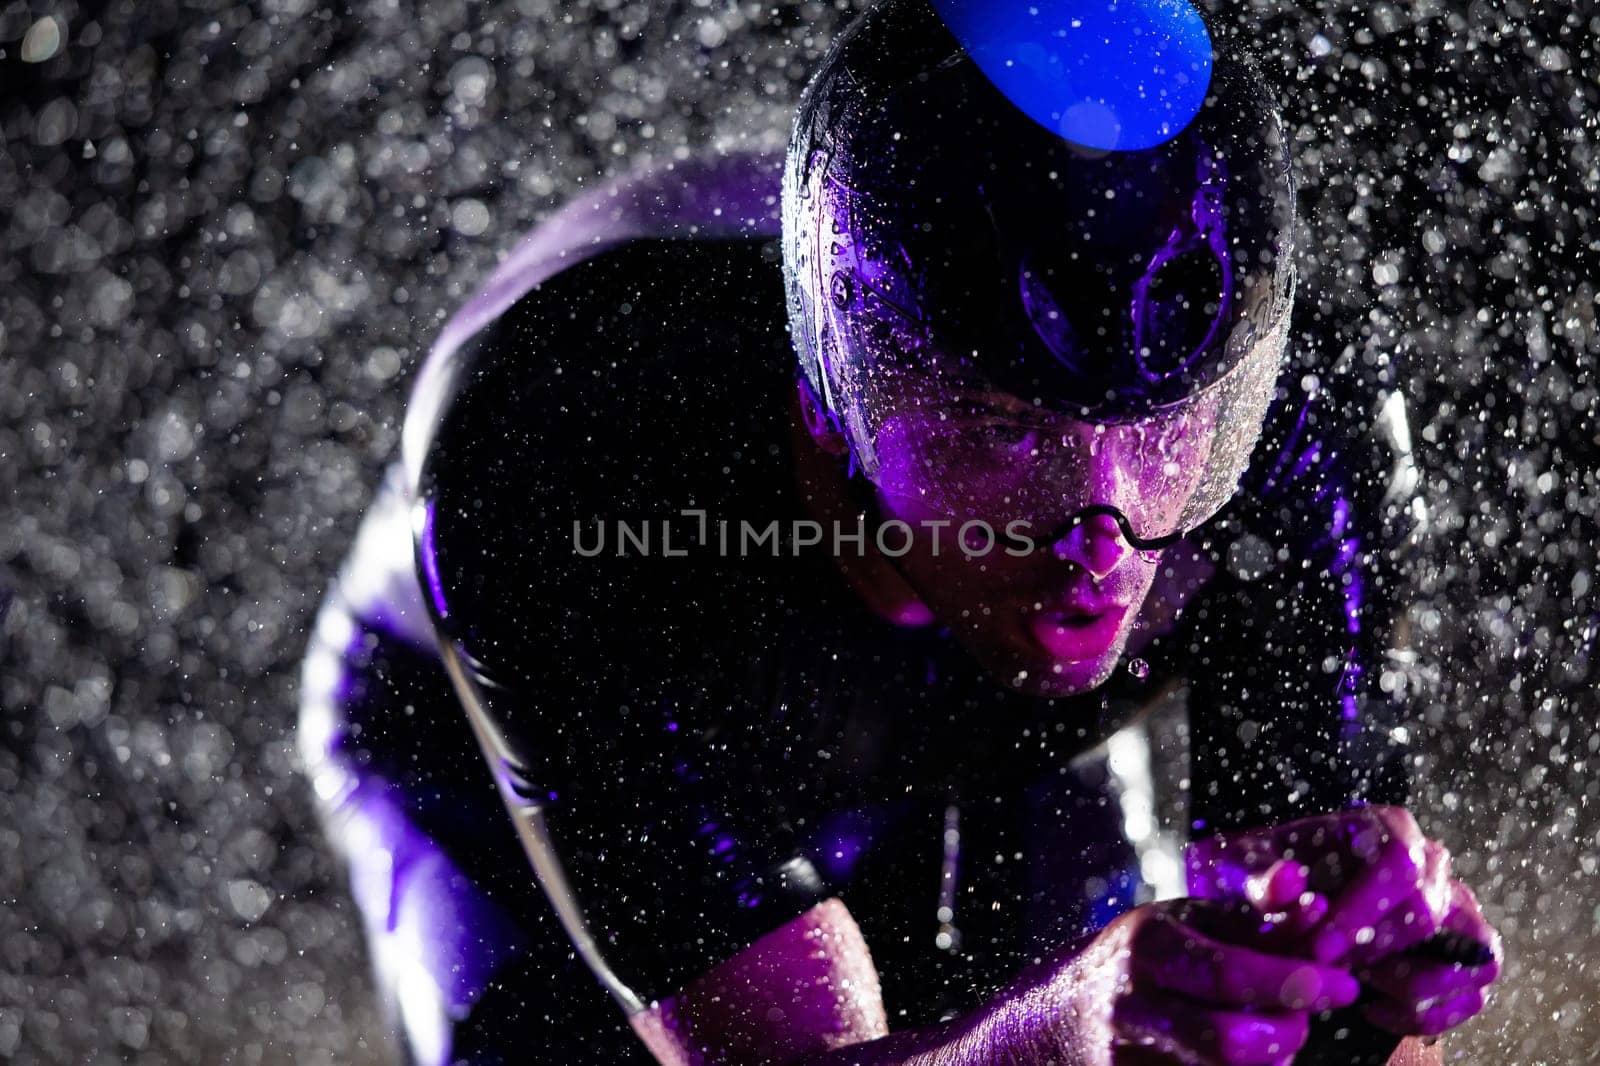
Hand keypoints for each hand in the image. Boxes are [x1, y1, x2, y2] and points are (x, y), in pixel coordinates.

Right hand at [1077, 899, 1361, 1064]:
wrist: (1066, 1013)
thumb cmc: (1149, 954)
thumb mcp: (1192, 920)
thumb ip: (1257, 915)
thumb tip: (1318, 904)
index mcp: (1146, 946)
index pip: (1230, 973)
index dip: (1296, 982)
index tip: (1345, 985)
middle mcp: (1132, 1005)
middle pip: (1233, 1041)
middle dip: (1288, 1032)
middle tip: (1304, 1017)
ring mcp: (1129, 1057)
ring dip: (1271, 1058)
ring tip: (1274, 1031)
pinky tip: (1248, 1053)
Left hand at [1186, 807, 1500, 1038]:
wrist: (1275, 909)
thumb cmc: (1257, 882)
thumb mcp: (1237, 870)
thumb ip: (1254, 877)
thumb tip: (1285, 882)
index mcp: (1381, 827)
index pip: (1398, 863)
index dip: (1364, 912)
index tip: (1322, 949)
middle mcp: (1429, 861)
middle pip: (1429, 912)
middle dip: (1375, 953)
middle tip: (1330, 970)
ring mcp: (1455, 907)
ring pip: (1468, 955)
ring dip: (1408, 984)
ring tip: (1356, 985)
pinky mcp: (1464, 953)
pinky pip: (1472, 993)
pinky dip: (1428, 1014)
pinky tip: (1375, 1010)